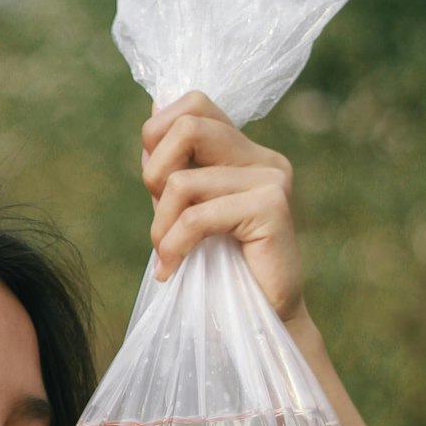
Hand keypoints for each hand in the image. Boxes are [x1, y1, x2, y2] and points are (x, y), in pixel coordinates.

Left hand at [141, 90, 307, 327]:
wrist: (263, 322)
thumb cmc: (222, 274)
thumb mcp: (188, 212)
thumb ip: (175, 168)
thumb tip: (154, 107)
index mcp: (246, 153)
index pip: (194, 103)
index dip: (157, 133)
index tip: (154, 184)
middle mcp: (264, 159)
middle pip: (187, 125)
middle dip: (153, 171)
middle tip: (157, 218)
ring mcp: (272, 180)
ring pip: (183, 181)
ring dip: (159, 225)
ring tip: (165, 255)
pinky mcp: (272, 208)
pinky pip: (198, 216)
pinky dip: (173, 245)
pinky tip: (170, 270)